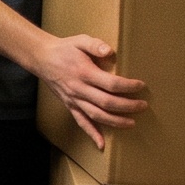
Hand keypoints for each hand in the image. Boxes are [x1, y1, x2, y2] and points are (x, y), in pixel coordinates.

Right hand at [32, 33, 147, 147]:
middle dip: (127, 106)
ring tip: (132, 123)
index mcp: (84, 72)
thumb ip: (95, 45)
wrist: (42, 58)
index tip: (140, 85)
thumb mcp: (80, 40)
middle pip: (107, 103)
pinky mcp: (70, 105)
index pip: (110, 84)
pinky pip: (81, 122)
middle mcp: (79, 89)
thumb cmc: (65, 49)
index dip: (128, 86)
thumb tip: (109, 52)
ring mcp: (74, 100)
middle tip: (142, 106)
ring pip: (96, 116)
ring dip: (115, 122)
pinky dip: (91, 134)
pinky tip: (101, 144)